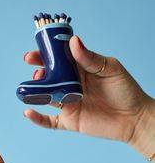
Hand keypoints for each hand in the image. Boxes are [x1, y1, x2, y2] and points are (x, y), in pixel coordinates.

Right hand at [23, 36, 153, 144]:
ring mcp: (68, 103)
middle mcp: (70, 85)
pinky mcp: (70, 121)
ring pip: (46, 96)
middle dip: (38, 69)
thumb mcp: (110, 68)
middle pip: (49, 76)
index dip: (46, 54)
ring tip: (32, 85)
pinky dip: (37, 118)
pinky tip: (28, 113)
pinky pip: (50, 121)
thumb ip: (90, 58)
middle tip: (31, 62)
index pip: (58, 59)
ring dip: (35, 90)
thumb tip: (73, 41)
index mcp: (79, 69)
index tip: (36, 50)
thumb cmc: (125, 90)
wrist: (135, 118)